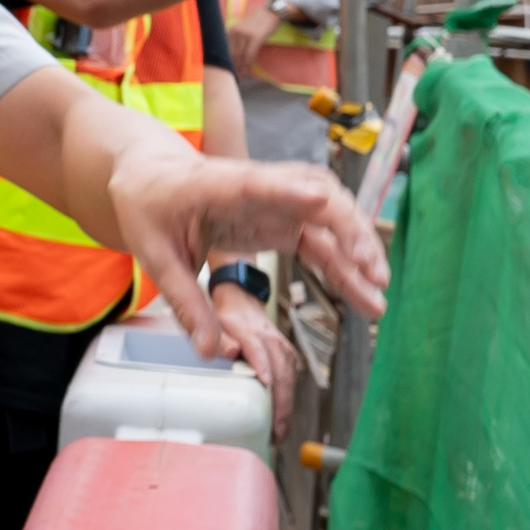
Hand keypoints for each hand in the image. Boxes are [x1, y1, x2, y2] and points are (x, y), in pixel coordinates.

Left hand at [101, 139, 387, 381]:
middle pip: (314, 196)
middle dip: (348, 230)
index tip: (319, 199)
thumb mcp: (155, 257)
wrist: (153, 178)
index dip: (289, 190)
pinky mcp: (283, 216)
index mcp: (215, 185)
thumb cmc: (152, 206)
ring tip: (377, 292)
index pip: (256, 185)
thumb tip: (210, 351)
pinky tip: (363, 289)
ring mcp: (276, 200)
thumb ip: (185, 303)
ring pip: (329, 216)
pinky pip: (322, 236)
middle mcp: (256, 187)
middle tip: (370, 271)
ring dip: (357, 248)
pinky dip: (344, 261)